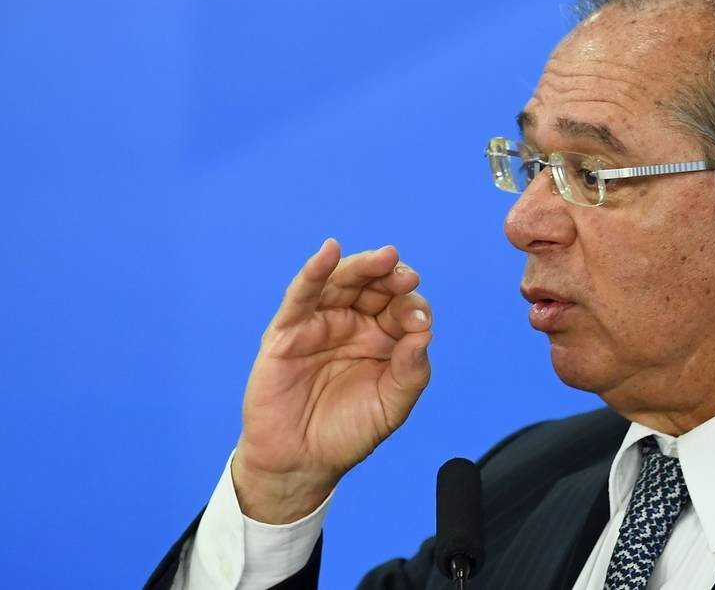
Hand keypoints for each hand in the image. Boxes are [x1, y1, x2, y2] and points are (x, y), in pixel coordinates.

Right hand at [232, 239, 432, 522]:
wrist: (302, 463)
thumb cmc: (347, 433)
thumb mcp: (392, 406)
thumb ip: (411, 372)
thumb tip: (425, 334)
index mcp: (383, 339)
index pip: (403, 308)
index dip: (413, 309)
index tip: (419, 325)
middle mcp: (354, 325)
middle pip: (375, 286)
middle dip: (392, 277)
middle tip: (407, 276)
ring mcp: (321, 324)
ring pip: (342, 282)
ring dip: (362, 266)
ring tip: (384, 258)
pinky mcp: (288, 331)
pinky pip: (301, 295)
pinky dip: (314, 271)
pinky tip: (329, 252)